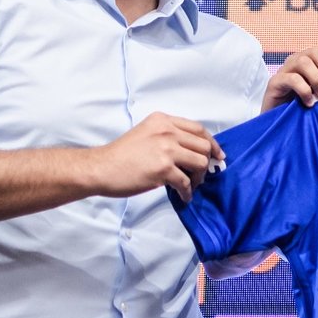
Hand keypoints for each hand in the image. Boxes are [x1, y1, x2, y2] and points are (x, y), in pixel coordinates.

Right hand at [90, 112, 222, 199]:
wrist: (101, 168)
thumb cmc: (121, 154)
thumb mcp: (146, 133)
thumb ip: (168, 136)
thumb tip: (192, 151)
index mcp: (163, 120)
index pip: (198, 129)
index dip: (211, 143)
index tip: (217, 155)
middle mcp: (167, 131)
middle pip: (203, 145)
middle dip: (206, 162)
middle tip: (200, 175)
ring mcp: (165, 149)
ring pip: (199, 163)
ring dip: (198, 178)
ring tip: (190, 185)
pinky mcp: (162, 168)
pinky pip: (186, 182)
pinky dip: (187, 192)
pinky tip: (183, 196)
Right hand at [263, 47, 317, 111]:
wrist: (277, 118)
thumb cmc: (302, 104)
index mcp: (311, 60)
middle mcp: (298, 60)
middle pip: (316, 52)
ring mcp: (285, 69)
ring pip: (303, 62)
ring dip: (316, 79)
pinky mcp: (275, 81)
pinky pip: (292, 78)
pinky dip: (304, 90)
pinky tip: (309, 102)